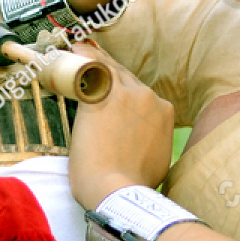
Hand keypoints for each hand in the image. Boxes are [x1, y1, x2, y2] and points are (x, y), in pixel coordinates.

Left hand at [66, 43, 174, 210]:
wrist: (117, 190)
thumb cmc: (133, 183)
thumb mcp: (156, 160)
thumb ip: (153, 142)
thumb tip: (143, 145)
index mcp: (164, 113)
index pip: (143, 95)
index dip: (126, 91)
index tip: (115, 90)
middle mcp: (151, 98)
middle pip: (128, 78)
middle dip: (111, 72)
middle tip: (93, 66)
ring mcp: (129, 94)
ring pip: (111, 70)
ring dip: (97, 62)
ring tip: (80, 53)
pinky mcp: (104, 96)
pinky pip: (94, 68)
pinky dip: (85, 58)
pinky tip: (75, 50)